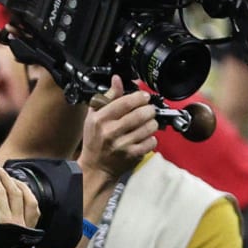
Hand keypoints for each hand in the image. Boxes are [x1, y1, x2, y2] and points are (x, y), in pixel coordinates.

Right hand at [0, 162, 39, 247]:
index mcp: (4, 222)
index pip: (0, 192)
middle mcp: (19, 224)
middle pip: (16, 192)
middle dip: (6, 177)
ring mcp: (26, 227)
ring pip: (30, 200)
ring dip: (20, 185)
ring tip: (10, 177)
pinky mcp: (28, 231)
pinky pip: (35, 211)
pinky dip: (30, 198)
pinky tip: (22, 192)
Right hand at [81, 75, 157, 190]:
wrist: (96, 166)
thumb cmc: (95, 140)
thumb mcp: (94, 115)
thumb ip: (108, 97)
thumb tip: (117, 80)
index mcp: (100, 119)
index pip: (125, 103)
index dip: (139, 97)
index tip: (144, 96)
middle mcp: (111, 131)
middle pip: (139, 115)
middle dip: (149, 109)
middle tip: (150, 109)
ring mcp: (123, 144)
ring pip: (148, 128)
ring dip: (152, 122)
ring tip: (149, 121)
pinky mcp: (132, 155)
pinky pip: (151, 142)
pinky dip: (152, 137)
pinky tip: (146, 136)